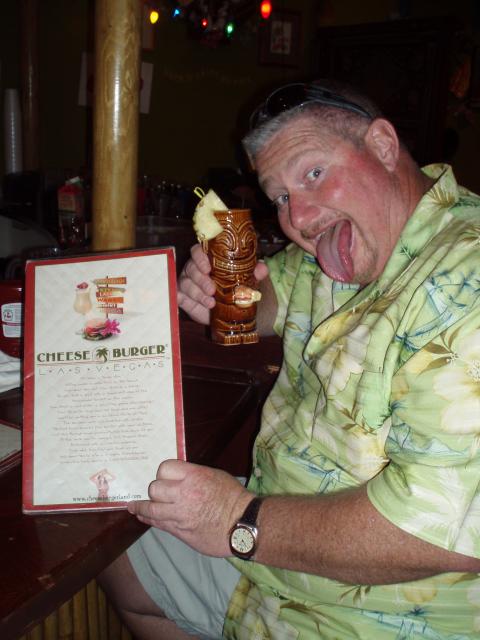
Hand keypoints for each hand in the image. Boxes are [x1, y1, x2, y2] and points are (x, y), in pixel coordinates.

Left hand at [127, 460, 252, 556]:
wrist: (243, 525)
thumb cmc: (233, 497)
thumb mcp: (215, 475)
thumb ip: (194, 475)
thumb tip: (179, 477)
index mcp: (194, 476)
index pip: (165, 468)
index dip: (163, 472)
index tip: (164, 476)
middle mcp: (183, 493)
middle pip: (154, 487)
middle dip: (155, 489)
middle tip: (158, 492)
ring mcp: (179, 514)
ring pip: (151, 507)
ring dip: (141, 505)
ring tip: (134, 505)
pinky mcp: (179, 531)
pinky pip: (157, 523)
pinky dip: (147, 518)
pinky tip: (142, 515)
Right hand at [177, 244, 269, 324]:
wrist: (229, 310)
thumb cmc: (235, 288)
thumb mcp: (247, 280)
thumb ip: (254, 272)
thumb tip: (262, 269)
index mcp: (207, 260)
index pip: (197, 251)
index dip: (200, 257)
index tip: (208, 267)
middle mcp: (194, 269)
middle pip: (191, 268)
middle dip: (201, 279)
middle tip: (212, 289)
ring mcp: (187, 283)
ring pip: (186, 284)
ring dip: (197, 293)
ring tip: (211, 302)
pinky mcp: (183, 298)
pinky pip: (179, 297)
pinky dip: (187, 301)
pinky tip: (196, 305)